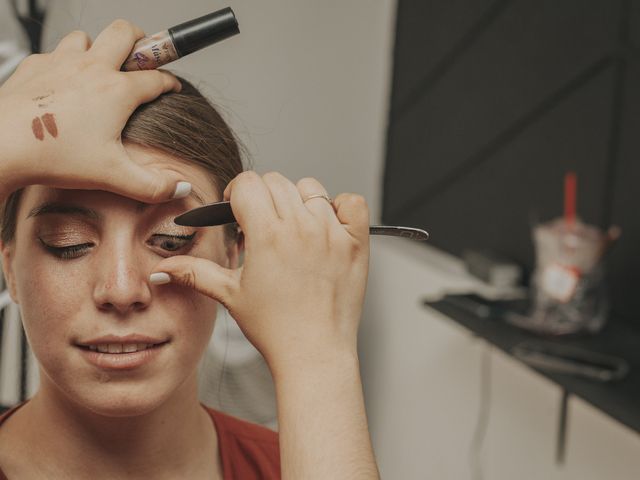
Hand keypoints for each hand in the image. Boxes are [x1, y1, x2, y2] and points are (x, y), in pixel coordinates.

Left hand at [0, 20, 185, 202]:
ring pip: (87, 38)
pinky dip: (64, 63)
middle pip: (125, 33)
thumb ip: (153, 186)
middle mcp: (92, 69)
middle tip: (142, 58)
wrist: (1, 146)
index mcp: (117, 91)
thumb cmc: (54, 157)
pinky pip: (55, 53)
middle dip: (140, 41)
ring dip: (97, 49)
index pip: (157, 78)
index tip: (173, 87)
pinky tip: (63, 85)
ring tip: (98, 72)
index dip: (170, 82)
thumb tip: (181, 188)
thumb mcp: (113, 177)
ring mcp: (61, 63)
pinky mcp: (35, 66)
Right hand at [151, 171, 370, 369]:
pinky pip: (351, 202)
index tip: (238, 210)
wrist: (315, 353)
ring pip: (311, 188)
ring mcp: (332, 233)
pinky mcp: (356, 243)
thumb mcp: (230, 296)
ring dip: (298, 202)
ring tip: (293, 230)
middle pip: (277, 182)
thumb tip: (164, 268)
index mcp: (267, 234)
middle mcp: (301, 227)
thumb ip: (195, 273)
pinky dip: (340, 207)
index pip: (248, 183)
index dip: (237, 194)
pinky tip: (326, 227)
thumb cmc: (275, 329)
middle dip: (263, 198)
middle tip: (262, 227)